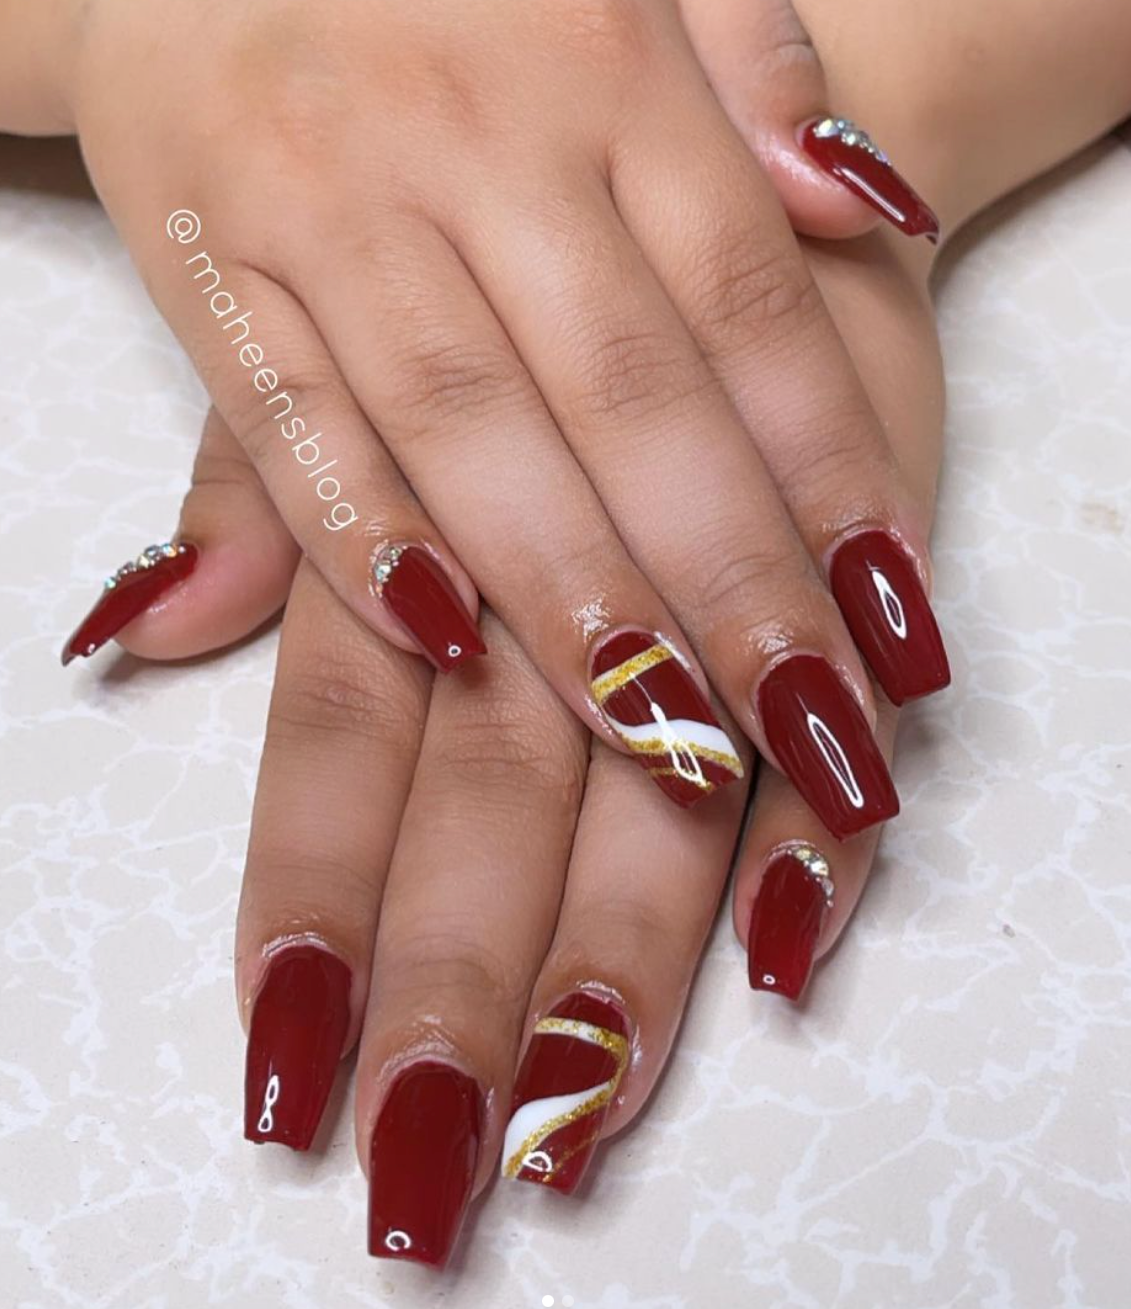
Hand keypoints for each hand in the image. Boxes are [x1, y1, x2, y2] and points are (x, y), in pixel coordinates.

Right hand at [54, 0, 953, 845]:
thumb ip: (758, 72)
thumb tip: (864, 209)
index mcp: (605, 61)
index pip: (746, 307)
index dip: (823, 470)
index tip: (881, 613)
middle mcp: (475, 132)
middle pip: (627, 392)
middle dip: (722, 575)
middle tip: (797, 719)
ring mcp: (331, 197)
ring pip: (469, 426)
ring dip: (566, 590)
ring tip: (657, 732)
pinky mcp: (206, 259)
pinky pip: (286, 414)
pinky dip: (356, 530)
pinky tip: (437, 643)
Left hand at [81, 220, 941, 1264]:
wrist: (651, 42)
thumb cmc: (457, 182)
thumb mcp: (314, 291)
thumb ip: (256, 482)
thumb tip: (134, 635)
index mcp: (390, 435)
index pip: (344, 711)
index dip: (319, 883)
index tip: (296, 1052)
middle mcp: (538, 468)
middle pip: (499, 759)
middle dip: (468, 957)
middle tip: (438, 1154)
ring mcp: (697, 464)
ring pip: (672, 717)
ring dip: (641, 921)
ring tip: (590, 1094)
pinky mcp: (827, 446)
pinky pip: (822, 693)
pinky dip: (827, 771)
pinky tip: (804, 925)